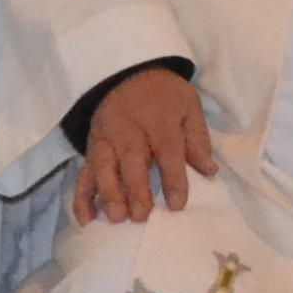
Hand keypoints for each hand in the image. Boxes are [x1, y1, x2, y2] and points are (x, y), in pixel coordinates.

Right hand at [74, 64, 216, 224]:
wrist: (131, 73)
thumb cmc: (165, 96)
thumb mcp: (189, 107)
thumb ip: (198, 139)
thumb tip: (210, 170)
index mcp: (159, 119)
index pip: (167, 149)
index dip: (172, 178)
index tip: (177, 205)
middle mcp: (130, 128)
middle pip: (131, 159)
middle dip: (135, 189)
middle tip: (141, 216)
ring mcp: (107, 138)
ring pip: (103, 166)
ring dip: (107, 192)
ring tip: (116, 218)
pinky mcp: (91, 147)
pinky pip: (84, 172)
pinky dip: (82, 196)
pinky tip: (86, 219)